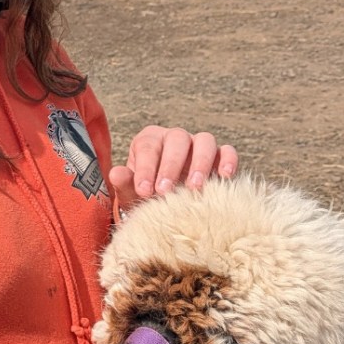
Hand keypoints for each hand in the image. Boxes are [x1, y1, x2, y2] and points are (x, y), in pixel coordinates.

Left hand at [109, 127, 237, 212]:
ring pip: (204, 141)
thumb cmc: (148, 196)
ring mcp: (199, 145)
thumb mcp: (133, 193)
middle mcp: (175, 138)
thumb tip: (116, 173)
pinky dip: (228, 161)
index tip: (144, 191)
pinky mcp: (219, 157)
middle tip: (165, 191)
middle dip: (171, 166)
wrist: (168, 205)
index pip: (148, 146)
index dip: (146, 168)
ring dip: (200, 163)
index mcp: (150, 141)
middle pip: (177, 139)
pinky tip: (224, 177)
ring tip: (194, 188)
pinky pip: (227, 151)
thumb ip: (124, 183)